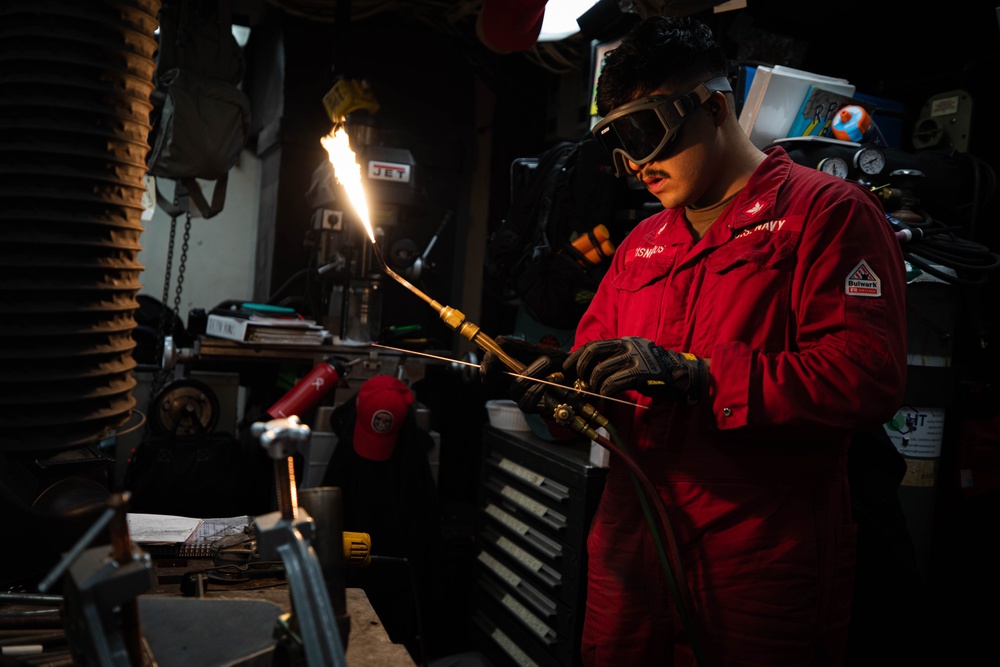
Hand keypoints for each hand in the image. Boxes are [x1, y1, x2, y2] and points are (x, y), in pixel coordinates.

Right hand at [480, 336, 568, 413]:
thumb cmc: (555, 361)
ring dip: (529, 374)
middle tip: (497, 359)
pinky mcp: (532, 406)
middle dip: (492, 370)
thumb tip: (498, 340)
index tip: (493, 355)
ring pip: (513, 389)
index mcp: (508, 369)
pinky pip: (526, 403)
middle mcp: (510, 383)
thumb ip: (517, 346)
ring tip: (545, 362)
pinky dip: (536, 390)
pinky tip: (545, 382)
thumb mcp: (537, 349)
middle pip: (490, 381)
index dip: (486, 363)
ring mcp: (520, 396)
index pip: (488, 370)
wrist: (575, 374)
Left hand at [564, 337, 707, 401]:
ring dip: (594, 385)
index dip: (577, 355)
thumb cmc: (657, 371)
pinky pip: (614, 383)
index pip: (594, 344)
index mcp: (625, 341)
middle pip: (593, 353)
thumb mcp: (635, 358)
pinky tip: (606, 397)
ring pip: (601, 371)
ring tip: (595, 393)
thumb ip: (616, 360)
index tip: (568, 367)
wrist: (684, 375)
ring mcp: (635, 358)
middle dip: (580, 368)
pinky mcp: (640, 373)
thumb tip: (592, 370)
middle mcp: (628, 345)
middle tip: (579, 381)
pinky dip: (605, 392)